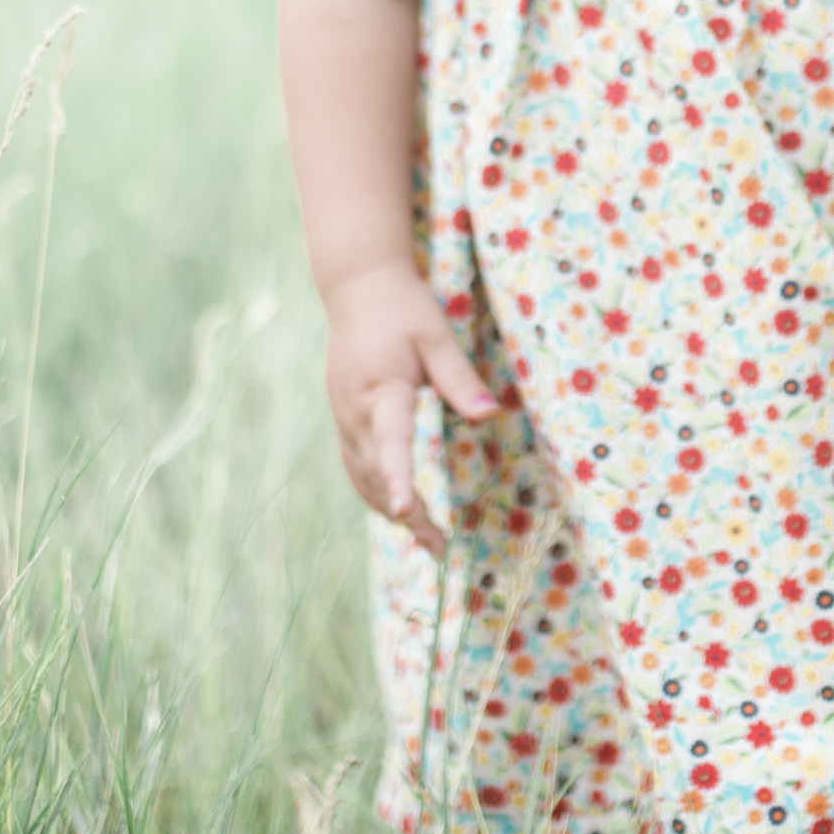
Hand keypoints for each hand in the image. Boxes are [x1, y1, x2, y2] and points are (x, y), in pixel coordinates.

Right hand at [322, 261, 498, 552]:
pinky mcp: (343, 416)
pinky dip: (374, 491)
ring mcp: (344, 416)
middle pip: (376, 474)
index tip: (409, 509)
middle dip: (406, 513)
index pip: (390, 442)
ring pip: (362, 477)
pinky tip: (396, 508)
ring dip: (389, 509)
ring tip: (425, 538)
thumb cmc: (403, 307)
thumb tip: (489, 417)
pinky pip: (354, 465)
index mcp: (381, 391)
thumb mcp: (436, 335)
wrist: (357, 287)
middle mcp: (356, 411)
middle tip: (439, 545)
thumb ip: (459, 378)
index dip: (399, 478)